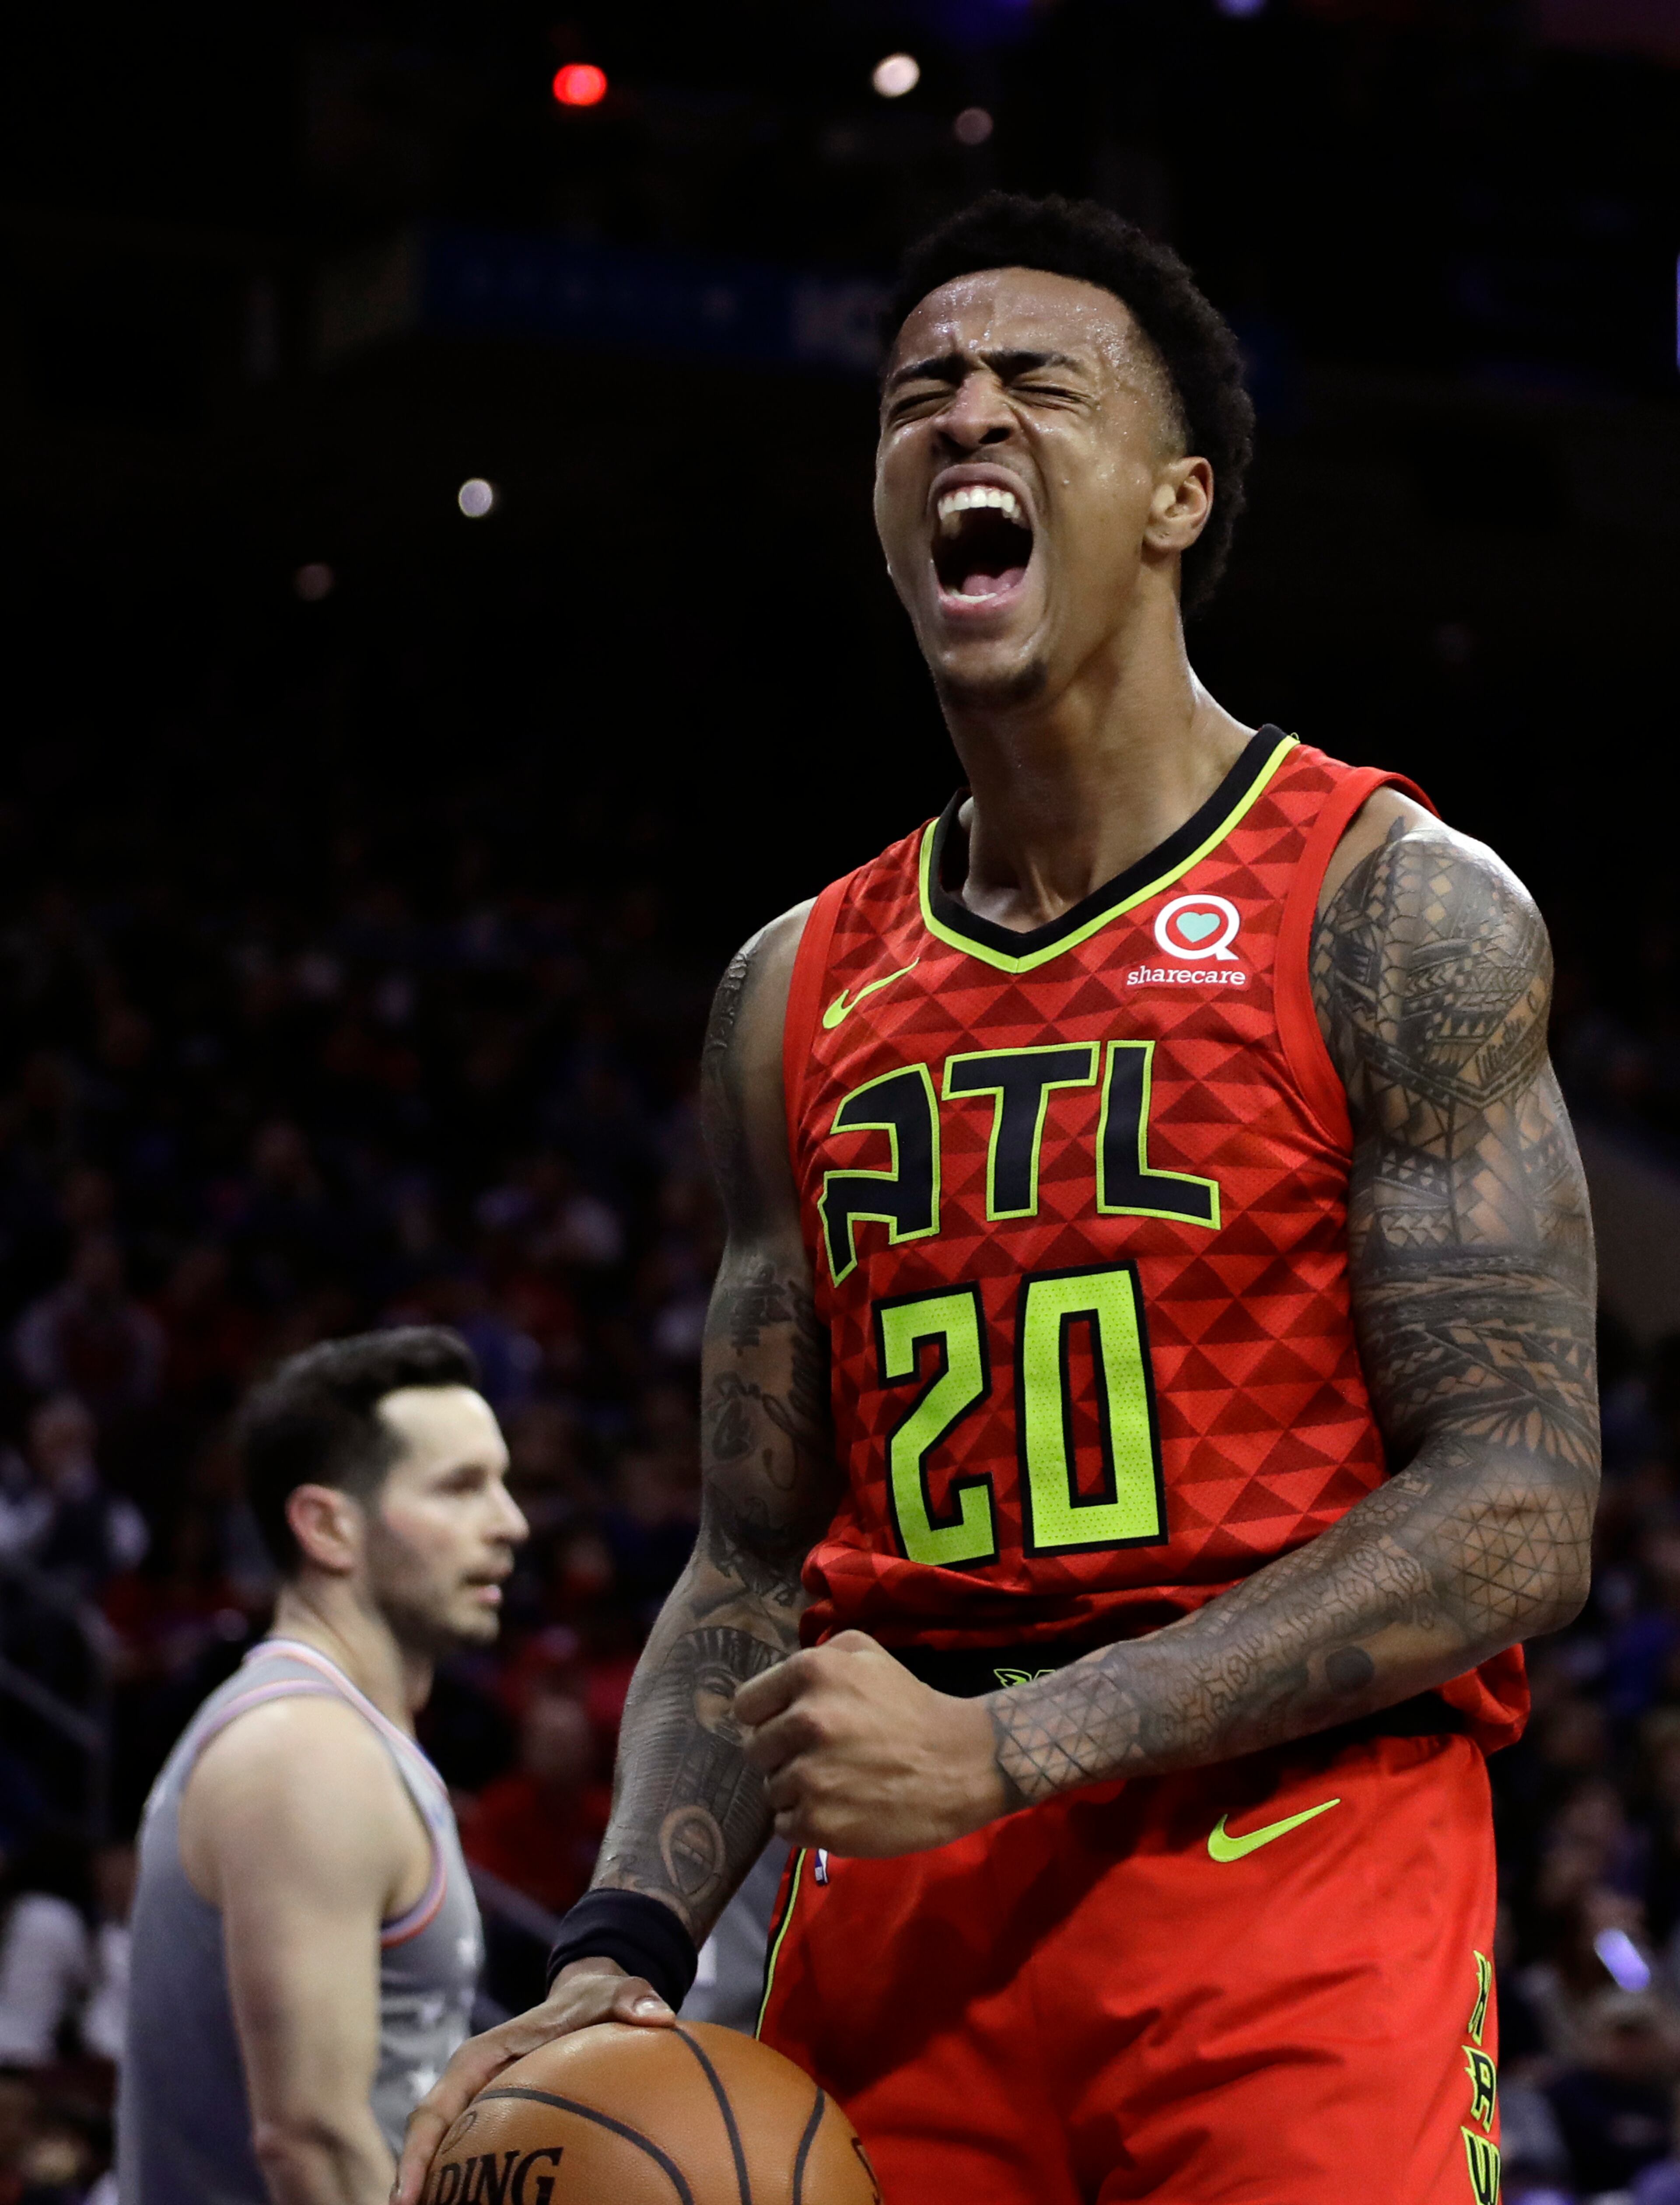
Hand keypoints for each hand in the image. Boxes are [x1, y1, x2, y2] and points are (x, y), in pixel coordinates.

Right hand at [391, 1958, 673, 2203]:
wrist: (590, 1997)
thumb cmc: (595, 1999)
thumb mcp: (615, 1993)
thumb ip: (632, 1999)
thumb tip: (660, 2015)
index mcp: (481, 2058)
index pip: (435, 2108)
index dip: (417, 2153)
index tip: (406, 2196)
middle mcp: (471, 2084)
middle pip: (429, 2140)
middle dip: (413, 2184)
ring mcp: (480, 2104)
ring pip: (446, 2153)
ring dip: (436, 2189)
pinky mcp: (496, 2120)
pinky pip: (474, 2155)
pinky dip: (468, 2185)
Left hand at [734, 1630, 1008, 1855]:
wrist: (961, 1763)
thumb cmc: (910, 1705)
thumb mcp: (866, 1653)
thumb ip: (816, 1656)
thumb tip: (776, 1686)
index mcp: (811, 1672)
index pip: (746, 1705)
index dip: (766, 1717)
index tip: (789, 1726)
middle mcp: (805, 1720)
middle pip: (755, 1749)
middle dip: (782, 1754)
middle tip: (821, 1757)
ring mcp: (810, 1775)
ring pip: (771, 1789)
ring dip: (797, 1790)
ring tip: (837, 1784)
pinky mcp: (820, 1822)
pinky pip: (785, 1826)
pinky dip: (807, 1822)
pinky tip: (840, 1809)